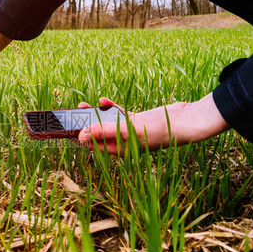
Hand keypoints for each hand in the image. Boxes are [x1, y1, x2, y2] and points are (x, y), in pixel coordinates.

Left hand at [77, 94, 229, 154]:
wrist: (186, 122)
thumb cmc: (160, 130)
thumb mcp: (129, 131)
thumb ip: (105, 132)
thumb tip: (83, 135)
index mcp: (121, 150)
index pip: (95, 146)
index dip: (80, 138)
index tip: (65, 130)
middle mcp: (124, 143)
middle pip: (98, 134)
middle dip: (84, 125)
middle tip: (70, 116)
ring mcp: (130, 131)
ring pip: (107, 123)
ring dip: (95, 115)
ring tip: (82, 106)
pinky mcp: (137, 120)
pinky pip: (119, 114)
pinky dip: (111, 108)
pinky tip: (103, 101)